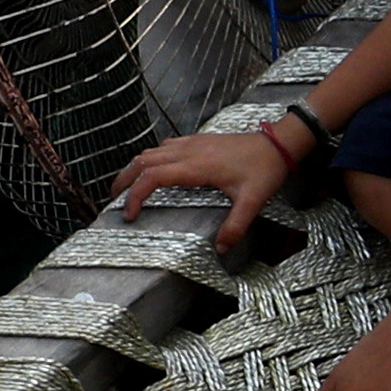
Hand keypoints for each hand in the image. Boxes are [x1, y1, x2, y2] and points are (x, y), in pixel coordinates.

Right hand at [116, 123, 293, 246]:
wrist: (278, 143)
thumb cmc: (264, 169)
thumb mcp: (253, 201)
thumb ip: (236, 226)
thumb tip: (220, 250)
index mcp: (196, 166)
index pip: (152, 176)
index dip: (135, 195)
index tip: (129, 214)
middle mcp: (188, 151)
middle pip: (142, 161)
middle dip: (124, 180)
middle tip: (113, 201)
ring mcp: (191, 143)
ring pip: (151, 151)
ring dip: (134, 168)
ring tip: (126, 189)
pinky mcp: (197, 141)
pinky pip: (164, 147)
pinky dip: (150, 159)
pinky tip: (153, 172)